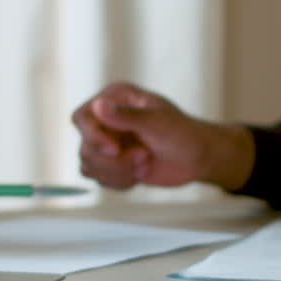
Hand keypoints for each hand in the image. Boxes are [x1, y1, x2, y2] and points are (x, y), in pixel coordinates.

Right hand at [71, 83, 253, 191]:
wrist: (197, 158)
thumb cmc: (183, 133)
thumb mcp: (157, 122)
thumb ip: (126, 116)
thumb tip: (98, 105)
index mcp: (115, 99)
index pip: (83, 116)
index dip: (92, 136)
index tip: (113, 150)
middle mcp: (106, 119)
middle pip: (85, 146)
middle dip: (114, 161)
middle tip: (144, 157)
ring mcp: (107, 142)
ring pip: (89, 165)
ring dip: (119, 171)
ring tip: (145, 162)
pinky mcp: (111, 163)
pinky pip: (99, 178)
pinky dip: (119, 181)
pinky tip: (140, 174)